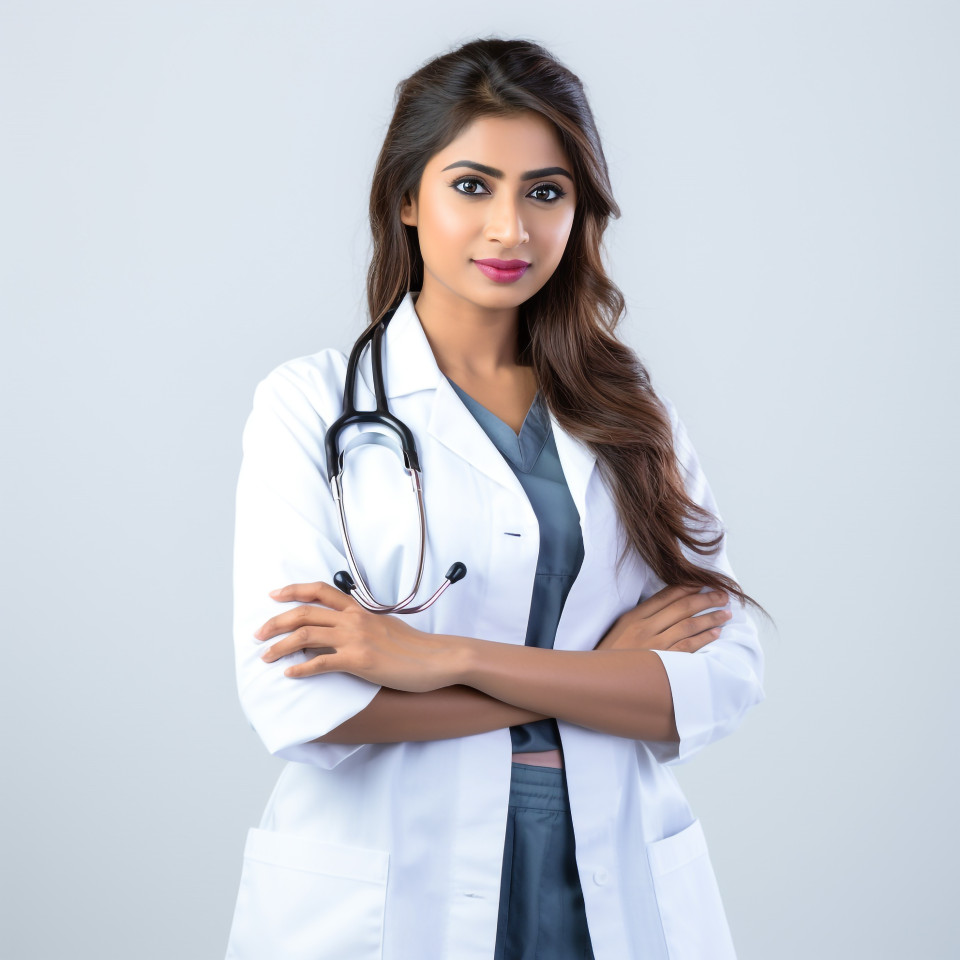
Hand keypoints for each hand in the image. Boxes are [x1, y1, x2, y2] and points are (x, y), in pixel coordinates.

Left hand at [255, 581, 460, 691]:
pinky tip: (289, 675)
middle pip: (304, 613)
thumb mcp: (386, 626)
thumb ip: (364, 624)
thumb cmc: (415, 647)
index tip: (274, 595)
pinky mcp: (359, 661)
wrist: (439, 658)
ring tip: (265, 657)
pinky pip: (320, 663)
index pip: (321, 590)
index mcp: (359, 610)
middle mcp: (353, 620)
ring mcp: (355, 639)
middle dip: (275, 622)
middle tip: (258, 634)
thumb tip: (346, 630)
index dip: (293, 590)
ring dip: (280, 647)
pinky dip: (300, 669)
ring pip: (305, 636)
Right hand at [594, 584, 731, 653]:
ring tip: (725, 613)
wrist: (598, 681)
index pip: (666, 595)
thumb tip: (667, 606)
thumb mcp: (620, 629)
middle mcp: (645, 628)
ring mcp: (655, 646)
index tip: (703, 583)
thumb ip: (641, 617)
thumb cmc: (610, 656)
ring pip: (690, 625)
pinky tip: (716, 633)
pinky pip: (690, 647)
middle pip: (682, 607)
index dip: (688, 587)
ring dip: (711, 617)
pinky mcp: (663, 663)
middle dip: (705, 599)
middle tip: (722, 594)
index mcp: (634, 617)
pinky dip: (705, 638)